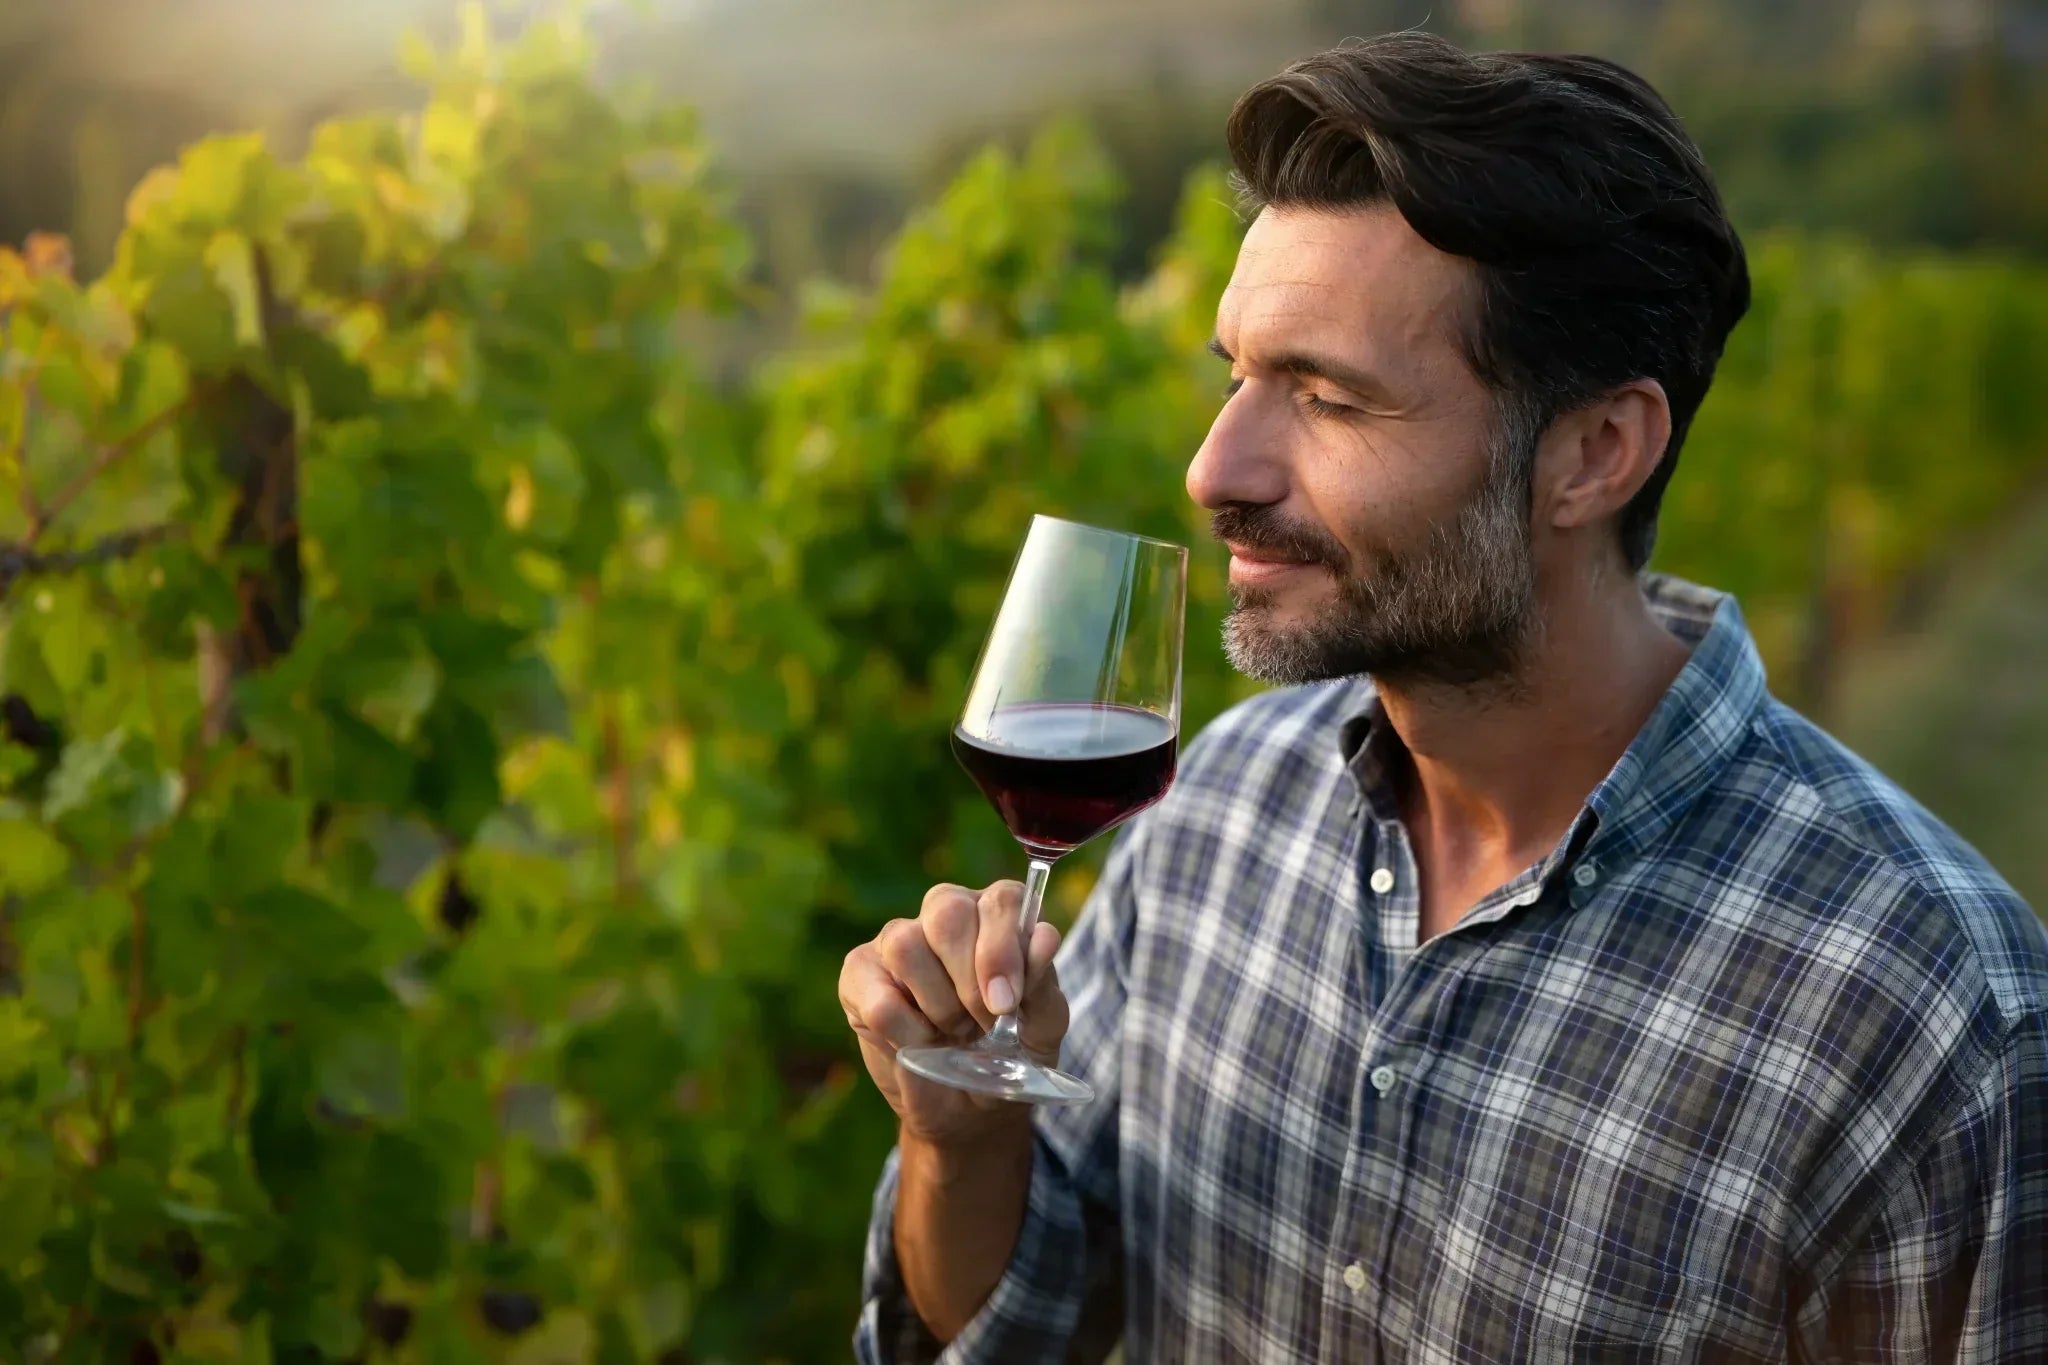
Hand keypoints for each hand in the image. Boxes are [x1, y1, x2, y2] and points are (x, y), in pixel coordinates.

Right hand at [839, 881, 1068, 1145]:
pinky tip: (921, 1044)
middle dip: (969, 977)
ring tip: (953, 1033)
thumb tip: (1044, 938)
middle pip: (947, 911)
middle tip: (984, 1023)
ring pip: (906, 946)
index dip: (1003, 946)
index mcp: (998, 917)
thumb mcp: (1041, 1030)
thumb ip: (1044, 985)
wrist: (969, 1109)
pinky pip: (877, 996)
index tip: (1007, 1002)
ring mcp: (898, 940)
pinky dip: (905, 1033)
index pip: (1002, 899)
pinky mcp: (860, 974)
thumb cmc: (1010, 1056)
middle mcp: (946, 915)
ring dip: (938, 1006)